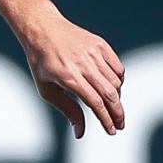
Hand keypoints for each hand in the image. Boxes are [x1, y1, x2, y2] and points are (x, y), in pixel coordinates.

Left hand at [20, 14, 125, 136]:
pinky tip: (112, 89)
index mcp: (68, 76)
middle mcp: (83, 63)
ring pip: (116, 82)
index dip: (105, 119)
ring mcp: (94, 52)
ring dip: (117, 99)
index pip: (95, 102)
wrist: (43, 29)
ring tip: (112, 108)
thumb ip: (67, 110)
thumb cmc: (42, 64)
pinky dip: (118, 81)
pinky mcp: (101, 45)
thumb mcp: (47, 90)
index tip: (111, 131)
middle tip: (120, 125)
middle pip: (110, 94)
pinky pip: (117, 68)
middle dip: (117, 113)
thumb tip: (80, 133)